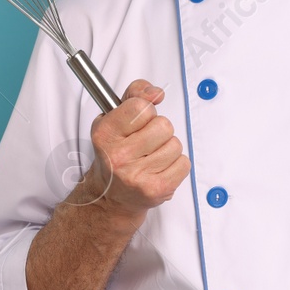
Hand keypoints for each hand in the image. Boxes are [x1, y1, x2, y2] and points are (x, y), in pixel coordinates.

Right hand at [73, 79, 189, 221]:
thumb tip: (156, 93)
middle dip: (159, 130)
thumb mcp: (115, 117)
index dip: (145, 111)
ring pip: (176, 144)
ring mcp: (137, 175)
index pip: (141, 107)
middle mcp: (118, 156)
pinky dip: (176, 164)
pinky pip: (184, 163)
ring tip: (152, 157)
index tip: (138, 121)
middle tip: (146, 142)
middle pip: (164, 125)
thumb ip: (135, 94)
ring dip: (168, 148)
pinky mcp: (156, 189)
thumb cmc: (116, 152)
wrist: (111, 196)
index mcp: (105, 134)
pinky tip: (160, 168)